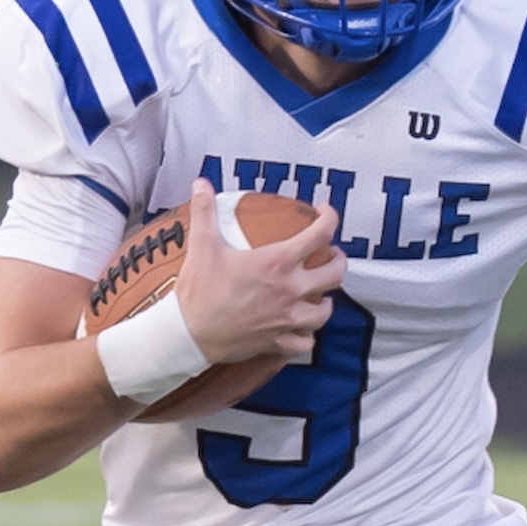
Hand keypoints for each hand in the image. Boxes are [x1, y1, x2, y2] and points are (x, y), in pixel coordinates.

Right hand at [175, 180, 346, 364]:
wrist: (189, 334)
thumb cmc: (199, 292)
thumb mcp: (202, 245)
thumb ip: (204, 211)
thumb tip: (201, 184)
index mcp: (277, 262)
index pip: (320, 234)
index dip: (330, 218)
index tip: (324, 213)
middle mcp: (290, 290)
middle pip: (335, 273)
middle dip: (337, 261)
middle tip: (329, 255)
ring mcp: (288, 318)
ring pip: (325, 311)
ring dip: (325, 300)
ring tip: (317, 293)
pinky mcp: (279, 342)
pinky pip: (306, 341)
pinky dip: (307, 335)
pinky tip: (300, 328)